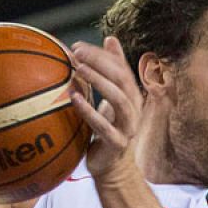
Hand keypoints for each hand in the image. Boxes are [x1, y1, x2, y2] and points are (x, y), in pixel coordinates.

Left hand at [68, 36, 144, 182]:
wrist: (113, 168)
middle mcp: (133, 108)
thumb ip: (111, 71)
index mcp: (131, 95)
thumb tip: (111, 38)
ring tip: (78, 69)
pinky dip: (89, 111)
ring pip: (119, 99)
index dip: (101, 55)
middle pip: (122, 79)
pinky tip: (74, 98)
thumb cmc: (109, 128)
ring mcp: (127, 126)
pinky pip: (104, 126)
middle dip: (100, 63)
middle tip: (77, 53)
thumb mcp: (111, 97)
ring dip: (99, 81)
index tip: (77, 46)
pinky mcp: (117, 143)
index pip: (120, 68)